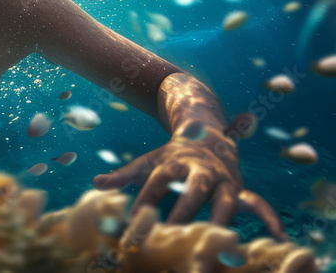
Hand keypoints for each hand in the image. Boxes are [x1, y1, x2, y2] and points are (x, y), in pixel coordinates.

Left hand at [92, 127, 285, 239]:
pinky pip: (258, 203)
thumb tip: (96, 183)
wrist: (206, 134)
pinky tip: (279, 238)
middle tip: (173, 233)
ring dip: (223, 220)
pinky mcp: (240, 188)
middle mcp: (199, 169)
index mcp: (172, 162)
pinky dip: (268, 218)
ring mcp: (223, 179)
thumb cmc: (171, 157)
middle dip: (183, 211)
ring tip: (221, 242)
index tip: (133, 224)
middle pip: (192, 190)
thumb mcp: (147, 162)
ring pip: (225, 199)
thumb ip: (123, 175)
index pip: (156, 183)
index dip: (145, 202)